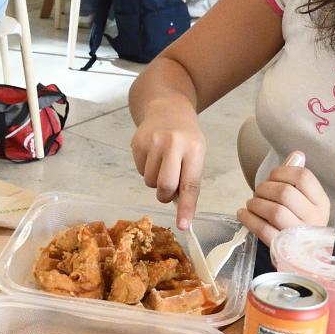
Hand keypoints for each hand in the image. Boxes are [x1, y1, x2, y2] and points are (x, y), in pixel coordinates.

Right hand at [131, 105, 206, 230]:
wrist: (166, 107)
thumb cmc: (186, 136)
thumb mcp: (196, 152)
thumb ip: (189, 178)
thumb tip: (180, 210)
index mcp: (194, 149)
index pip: (190, 184)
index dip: (186, 208)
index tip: (184, 226)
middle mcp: (173, 144)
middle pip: (165, 186)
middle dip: (165, 195)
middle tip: (168, 189)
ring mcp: (153, 142)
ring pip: (150, 182)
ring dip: (155, 181)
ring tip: (162, 163)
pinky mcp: (137, 142)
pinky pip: (140, 171)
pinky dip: (146, 169)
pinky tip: (152, 155)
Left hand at [237, 151, 329, 244]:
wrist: (298, 253)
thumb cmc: (296, 220)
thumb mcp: (302, 200)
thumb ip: (297, 177)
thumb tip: (298, 154)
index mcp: (321, 202)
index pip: (304, 177)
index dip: (282, 171)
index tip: (273, 176)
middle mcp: (314, 218)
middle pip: (286, 193)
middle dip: (265, 188)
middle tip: (259, 192)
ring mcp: (300, 235)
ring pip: (275, 211)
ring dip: (256, 203)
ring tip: (251, 204)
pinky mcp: (283, 248)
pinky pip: (264, 230)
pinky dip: (249, 219)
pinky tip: (243, 214)